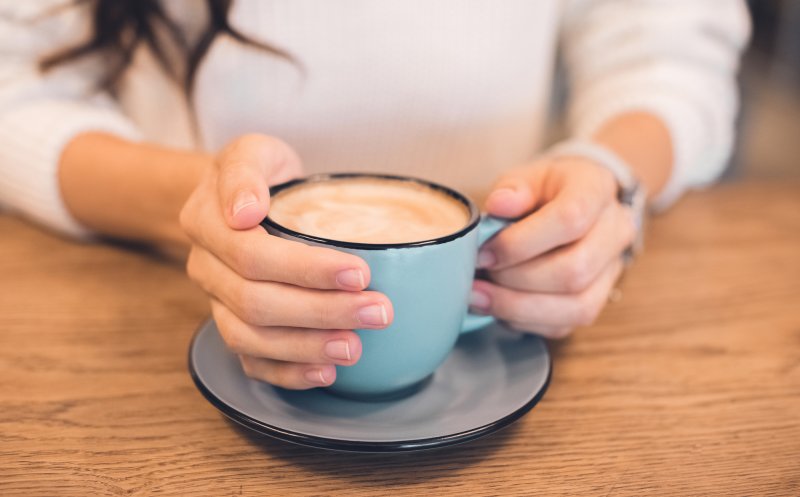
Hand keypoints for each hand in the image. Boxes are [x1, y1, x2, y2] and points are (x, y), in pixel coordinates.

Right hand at [180, 134, 393, 388]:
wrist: (243, 200)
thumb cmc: (260, 175)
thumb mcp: (253, 152)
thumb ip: (245, 172)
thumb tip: (244, 211)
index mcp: (206, 223)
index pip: (253, 255)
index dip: (306, 269)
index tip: (360, 272)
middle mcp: (206, 269)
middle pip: (257, 303)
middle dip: (322, 312)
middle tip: (378, 312)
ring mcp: (217, 303)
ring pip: (252, 339)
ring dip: (307, 347)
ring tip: (356, 347)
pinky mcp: (234, 327)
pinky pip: (252, 362)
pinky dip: (288, 373)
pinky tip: (326, 372)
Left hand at [470, 156, 635, 337]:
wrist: (577, 202)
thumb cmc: (548, 189)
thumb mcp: (529, 175)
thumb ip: (514, 188)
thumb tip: (498, 205)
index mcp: (597, 191)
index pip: (570, 219)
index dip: (521, 242)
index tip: (484, 252)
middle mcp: (614, 233)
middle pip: (574, 270)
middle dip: (516, 279)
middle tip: (479, 274)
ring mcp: (610, 271)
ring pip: (576, 307)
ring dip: (519, 307)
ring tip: (479, 297)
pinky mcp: (595, 300)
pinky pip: (564, 325)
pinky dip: (525, 321)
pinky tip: (498, 307)